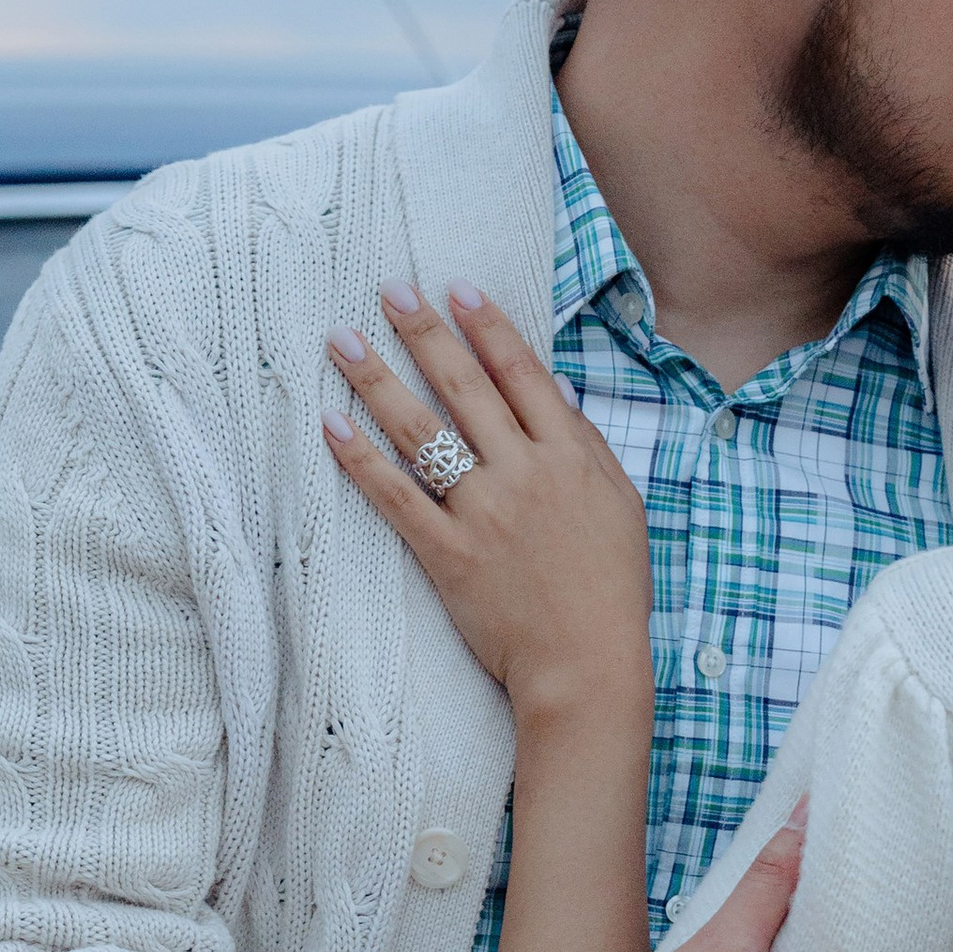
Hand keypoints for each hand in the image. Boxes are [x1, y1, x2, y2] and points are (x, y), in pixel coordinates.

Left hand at [323, 280, 650, 721]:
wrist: (587, 664)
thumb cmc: (610, 589)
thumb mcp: (619, 505)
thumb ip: (586, 446)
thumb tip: (552, 395)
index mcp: (570, 456)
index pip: (521, 374)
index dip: (488, 326)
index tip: (456, 287)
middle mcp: (523, 474)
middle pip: (465, 388)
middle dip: (423, 332)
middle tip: (388, 290)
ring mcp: (483, 513)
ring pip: (421, 433)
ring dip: (377, 380)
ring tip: (342, 341)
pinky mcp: (447, 554)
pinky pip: (395, 497)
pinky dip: (360, 460)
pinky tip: (332, 424)